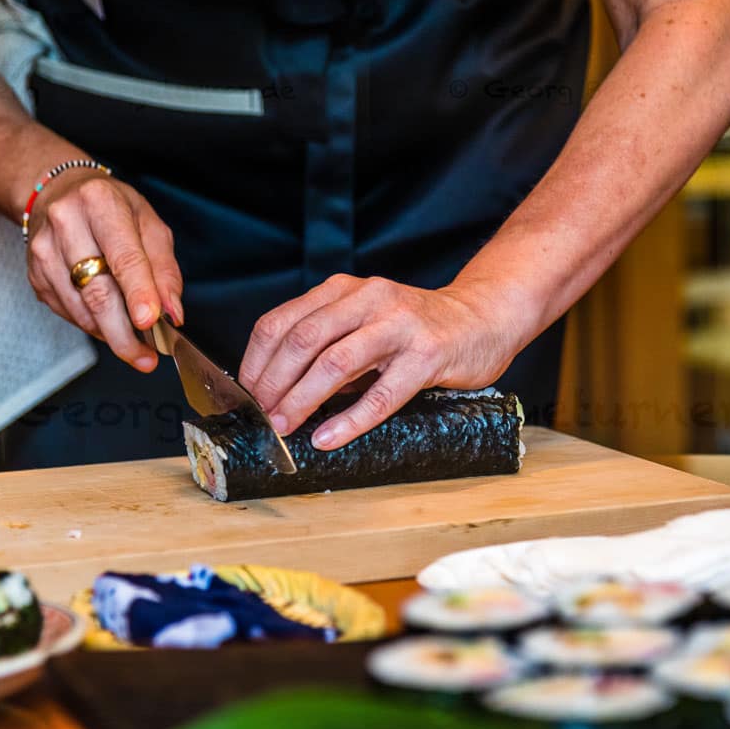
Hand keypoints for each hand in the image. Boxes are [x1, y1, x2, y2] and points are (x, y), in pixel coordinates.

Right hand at [26, 169, 183, 371]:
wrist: (59, 194)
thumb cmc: (110, 208)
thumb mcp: (149, 224)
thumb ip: (165, 269)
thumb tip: (171, 311)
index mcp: (100, 202)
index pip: (123, 256)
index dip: (138, 293)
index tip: (150, 322)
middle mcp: (66, 223)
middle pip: (97, 291)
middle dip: (124, 333)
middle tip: (145, 358)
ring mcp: (44, 251)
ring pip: (81, 309)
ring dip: (111, 334)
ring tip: (134, 344)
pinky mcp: (35, 276)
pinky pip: (69, 313)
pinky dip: (93, 325)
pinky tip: (108, 321)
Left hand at [239, 275, 521, 449]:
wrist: (483, 319)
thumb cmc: (415, 327)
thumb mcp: (363, 320)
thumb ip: (326, 341)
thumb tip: (276, 389)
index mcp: (343, 290)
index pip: (281, 321)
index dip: (256, 361)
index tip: (246, 394)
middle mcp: (368, 299)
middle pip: (303, 340)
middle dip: (274, 384)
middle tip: (261, 416)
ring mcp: (398, 326)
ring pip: (336, 363)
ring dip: (302, 400)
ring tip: (285, 427)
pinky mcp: (427, 356)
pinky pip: (381, 395)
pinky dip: (349, 420)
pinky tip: (328, 438)